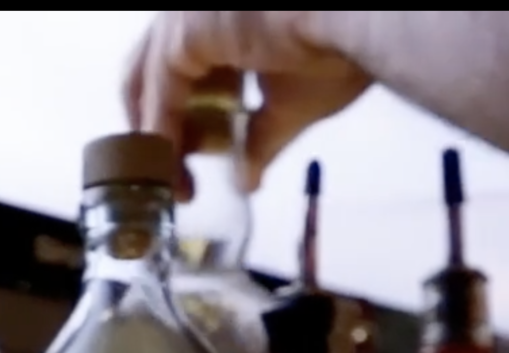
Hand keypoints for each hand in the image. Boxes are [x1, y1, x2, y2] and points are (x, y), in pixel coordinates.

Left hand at [122, 11, 373, 194]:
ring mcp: (186, 13)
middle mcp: (196, 9)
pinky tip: (172, 170)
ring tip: (172, 181)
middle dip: (156, 124)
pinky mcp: (184, 30)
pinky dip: (162, 136)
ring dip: (156, 137)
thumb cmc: (341, 49)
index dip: (176, 117)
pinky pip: (160, 96)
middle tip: (171, 172)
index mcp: (220, 19)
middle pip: (149, 70)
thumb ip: (260, 140)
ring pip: (146, 82)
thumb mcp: (292, 105)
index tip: (190, 164)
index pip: (177, 67)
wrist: (362, 25)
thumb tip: (247, 180)